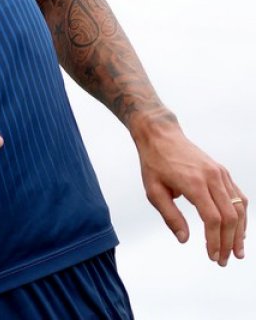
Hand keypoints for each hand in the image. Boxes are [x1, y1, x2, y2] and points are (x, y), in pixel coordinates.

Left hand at [136, 123, 246, 265]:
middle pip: (230, 216)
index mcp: (194, 183)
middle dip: (230, 242)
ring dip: (240, 232)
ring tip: (237, 251)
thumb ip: (170, 216)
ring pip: (239, 208)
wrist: (160, 135)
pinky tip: (239, 230)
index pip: (212, 218)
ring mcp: (221, 174)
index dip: (215, 240)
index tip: (212, 256)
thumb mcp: (153, 191)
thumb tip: (185, 239)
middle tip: (224, 260)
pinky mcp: (223, 172)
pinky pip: (238, 196)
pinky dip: (242, 215)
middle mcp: (212, 178)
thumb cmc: (154, 163)